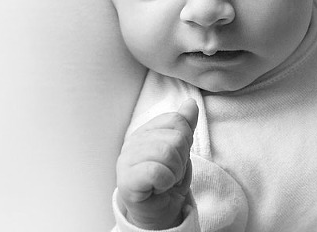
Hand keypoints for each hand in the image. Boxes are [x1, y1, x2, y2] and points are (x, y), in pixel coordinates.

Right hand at [116, 99, 198, 229]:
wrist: (157, 212)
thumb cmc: (166, 180)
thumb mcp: (181, 150)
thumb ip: (185, 126)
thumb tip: (190, 104)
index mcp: (145, 131)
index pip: (176, 120)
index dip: (185, 141)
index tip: (177, 158)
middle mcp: (132, 142)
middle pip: (175, 137)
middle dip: (182, 159)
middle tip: (171, 173)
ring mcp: (126, 160)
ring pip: (167, 152)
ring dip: (175, 172)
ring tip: (166, 180)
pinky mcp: (126, 180)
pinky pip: (157, 171)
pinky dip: (166, 181)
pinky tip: (159, 187)